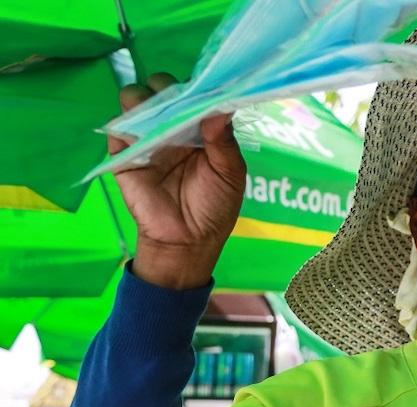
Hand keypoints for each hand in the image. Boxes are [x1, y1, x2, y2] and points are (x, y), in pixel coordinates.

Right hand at [111, 73, 247, 289]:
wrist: (188, 240)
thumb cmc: (214, 206)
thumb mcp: (229, 172)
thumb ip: (224, 139)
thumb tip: (221, 106)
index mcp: (199, 127)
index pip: (192, 92)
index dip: (195, 86)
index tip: (202, 89)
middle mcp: (172, 126)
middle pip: (160, 88)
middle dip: (165, 87)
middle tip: (177, 102)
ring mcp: (147, 137)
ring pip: (134, 100)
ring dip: (143, 99)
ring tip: (158, 117)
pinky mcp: (123, 154)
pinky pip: (117, 128)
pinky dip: (126, 124)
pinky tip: (141, 134)